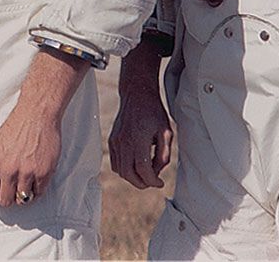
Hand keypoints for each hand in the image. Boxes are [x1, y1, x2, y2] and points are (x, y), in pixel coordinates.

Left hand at [0, 104, 62, 206]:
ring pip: (22, 200)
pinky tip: (35, 176)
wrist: (36, 115)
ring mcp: (26, 173)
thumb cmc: (16, 128)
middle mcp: (7, 170)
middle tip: (13, 187)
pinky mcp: (43, 173)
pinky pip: (38, 193)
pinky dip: (37, 188)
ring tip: (25, 180)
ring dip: (23, 193)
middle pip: (5, 201)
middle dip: (8, 196)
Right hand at [109, 41, 171, 188]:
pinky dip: (124, 169)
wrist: (137, 95)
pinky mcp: (112, 140)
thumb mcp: (166, 132)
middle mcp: (124, 141)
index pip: (143, 170)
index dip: (153, 181)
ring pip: (120, 170)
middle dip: (142, 183)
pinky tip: (135, 164)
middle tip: (153, 181)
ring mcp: (116, 141)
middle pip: (129, 174)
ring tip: (145, 173)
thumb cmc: (153, 112)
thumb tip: (157, 172)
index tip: (160, 182)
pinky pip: (115, 162)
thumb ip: (164, 154)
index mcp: (139, 139)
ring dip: (133, 177)